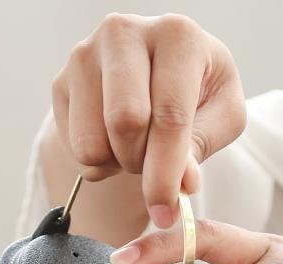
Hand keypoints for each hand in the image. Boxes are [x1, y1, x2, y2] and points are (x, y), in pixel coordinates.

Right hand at [53, 14, 244, 227]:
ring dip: (119, 165)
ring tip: (137, 149)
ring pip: (93, 142)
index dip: (167, 172)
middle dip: (142, 164)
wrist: (159, 73)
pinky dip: (99, 162)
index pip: (169, 115)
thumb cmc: (198, 94)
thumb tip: (182, 183)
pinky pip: (75, 149)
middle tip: (155, 169)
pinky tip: (115, 142)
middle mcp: (124, 32)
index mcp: (177, 35)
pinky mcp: (61, 81)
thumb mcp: (221, 116)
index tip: (166, 212)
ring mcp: (85, 55)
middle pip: (124, 122)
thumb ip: (203, 146)